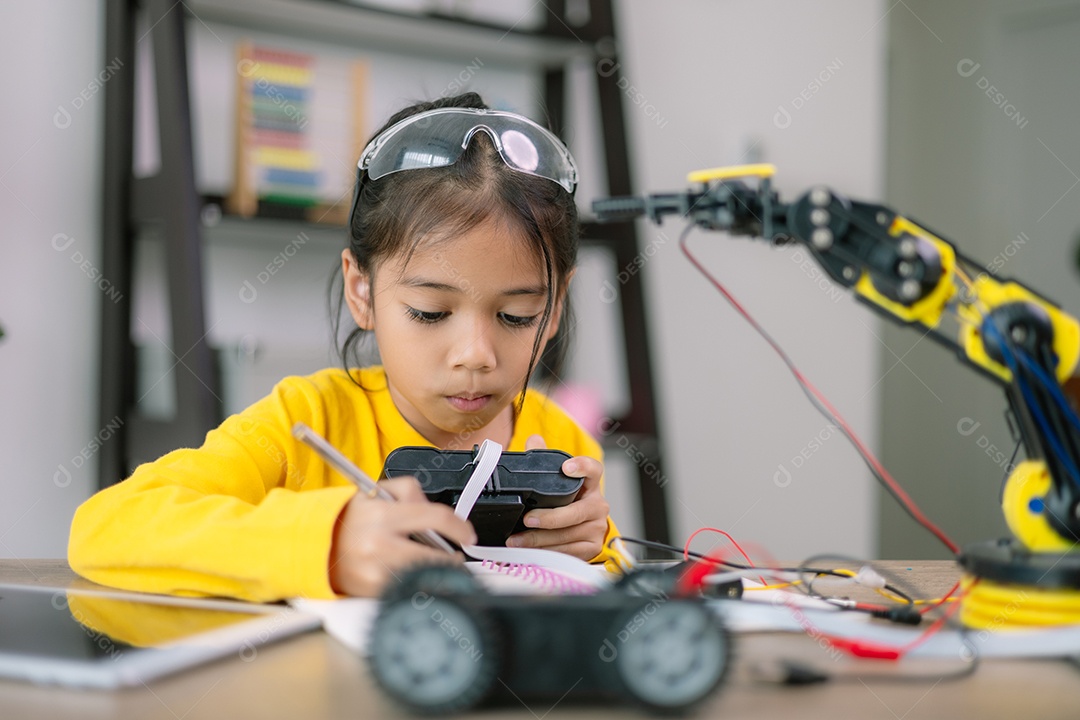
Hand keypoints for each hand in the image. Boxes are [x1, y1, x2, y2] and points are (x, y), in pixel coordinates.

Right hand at [328, 476, 476, 596]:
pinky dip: (417, 585)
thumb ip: (411, 492)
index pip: (436, 518)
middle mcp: (379, 543)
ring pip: (424, 575)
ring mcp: (375, 571)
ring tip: (434, 566)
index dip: (459, 527)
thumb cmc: (349, 519)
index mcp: (383, 514)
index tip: (468, 535)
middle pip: (435, 556)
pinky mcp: (372, 591)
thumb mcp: (377, 491)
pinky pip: (408, 589)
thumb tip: (438, 515)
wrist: (317, 545)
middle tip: (454, 558)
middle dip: (452, 559)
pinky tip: (414, 577)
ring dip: (436, 573)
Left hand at [506, 435, 609, 560]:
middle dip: (549, 518)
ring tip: (517, 540)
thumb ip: (544, 458)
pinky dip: (546, 552)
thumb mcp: (556, 481)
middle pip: (575, 512)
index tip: (567, 467)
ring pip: (567, 535)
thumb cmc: (567, 502)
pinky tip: (530, 551)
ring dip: (539, 540)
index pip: (593, 470)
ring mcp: (596, 528)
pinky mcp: (591, 547)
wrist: (581, 528)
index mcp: (590, 484)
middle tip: (528, 519)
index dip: (582, 467)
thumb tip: (533, 440)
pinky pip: (567, 552)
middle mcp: (597, 505)